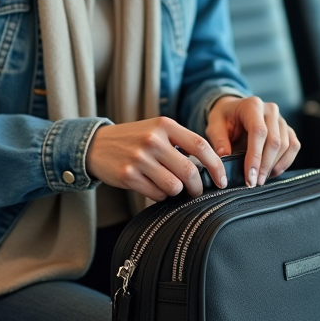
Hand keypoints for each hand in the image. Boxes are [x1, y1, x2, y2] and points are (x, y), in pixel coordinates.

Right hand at [86, 117, 227, 201]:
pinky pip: (156, 194)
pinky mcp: (128, 175)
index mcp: (164, 125)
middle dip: (198, 187)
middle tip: (196, 191)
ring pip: (174, 186)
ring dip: (176, 192)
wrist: (97, 145)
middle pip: (190, 171)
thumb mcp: (157, 130)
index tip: (222, 180)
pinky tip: (151, 186)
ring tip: (168, 185)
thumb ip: (181, 143)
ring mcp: (139, 158)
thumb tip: (210, 168)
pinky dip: (159, 195)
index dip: (216, 166)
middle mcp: (152, 139)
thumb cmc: (134, 140)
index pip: (200, 146)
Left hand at [205, 95, 300, 186]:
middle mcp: (270, 110)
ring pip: (286, 145)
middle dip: (264, 165)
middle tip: (254, 182)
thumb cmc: (224, 118)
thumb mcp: (214, 125)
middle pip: (274, 140)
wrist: (234, 110)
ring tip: (260, 179)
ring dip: (274, 166)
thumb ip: (219, 140)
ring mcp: (281, 119)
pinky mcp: (288, 129)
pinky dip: (285, 162)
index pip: (258, 131)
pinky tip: (272, 172)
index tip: (249, 176)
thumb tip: (225, 157)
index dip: (255, 156)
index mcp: (252, 106)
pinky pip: (293, 146)